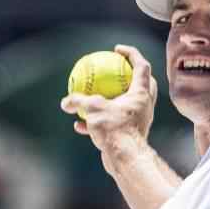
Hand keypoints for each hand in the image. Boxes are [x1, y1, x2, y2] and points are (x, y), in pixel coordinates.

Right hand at [60, 45, 157, 167]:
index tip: (117, 50)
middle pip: (144, 84)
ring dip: (115, 99)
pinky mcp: (130, 135)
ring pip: (128, 105)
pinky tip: (80, 125)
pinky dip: (100, 122)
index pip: (141, 66)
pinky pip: (115, 124)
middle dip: (133, 74)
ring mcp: (139, 120)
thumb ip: (79, 101)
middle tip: (117, 69)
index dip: (131, 54)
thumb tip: (65, 102)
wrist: (126, 158)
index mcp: (141, 94)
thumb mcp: (93, 109)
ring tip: (97, 96)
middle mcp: (144, 106)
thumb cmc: (114, 129)